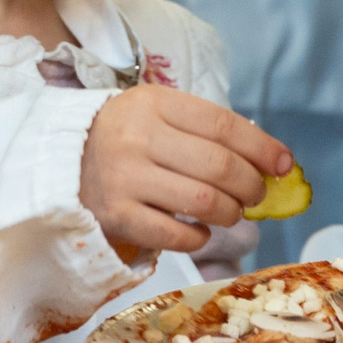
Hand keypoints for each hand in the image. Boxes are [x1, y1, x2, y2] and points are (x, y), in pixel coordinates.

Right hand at [79, 85, 292, 255]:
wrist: (59, 162)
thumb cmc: (124, 137)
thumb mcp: (158, 115)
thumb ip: (208, 131)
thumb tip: (274, 161)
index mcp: (152, 104)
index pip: (224, 126)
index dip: (263, 148)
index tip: (283, 165)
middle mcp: (136, 138)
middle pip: (221, 167)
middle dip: (252, 186)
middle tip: (253, 194)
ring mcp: (124, 179)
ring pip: (205, 203)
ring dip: (230, 213)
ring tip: (228, 212)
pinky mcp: (116, 216)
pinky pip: (178, 236)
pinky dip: (199, 239)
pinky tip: (198, 231)